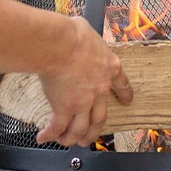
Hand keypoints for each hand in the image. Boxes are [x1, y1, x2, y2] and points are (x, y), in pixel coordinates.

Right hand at [36, 17, 134, 145]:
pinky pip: (58, 128)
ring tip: (66, 142)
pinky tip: (43, 137)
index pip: (122, 85)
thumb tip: (78, 29)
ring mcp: (83, 102)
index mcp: (110, 68)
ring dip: (73, 138)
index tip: (127, 102)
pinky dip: (50, 135)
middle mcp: (99, 90)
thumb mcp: (88, 32)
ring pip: (81, 129)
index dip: (125, 96)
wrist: (60, 45)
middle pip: (100, 118)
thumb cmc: (72, 35)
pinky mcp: (64, 108)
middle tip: (88, 137)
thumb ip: (87, 39)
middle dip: (93, 131)